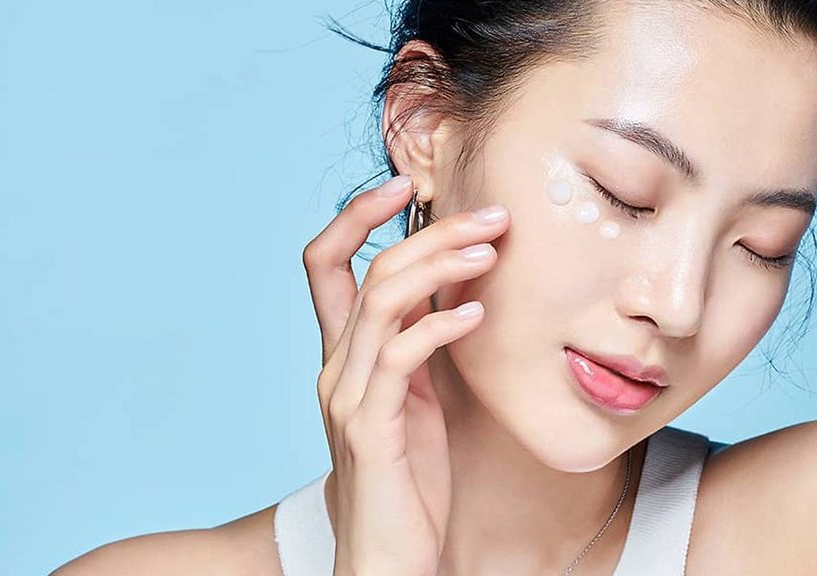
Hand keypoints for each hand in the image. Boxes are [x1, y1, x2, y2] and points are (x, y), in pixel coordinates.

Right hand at [301, 175, 509, 575]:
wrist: (388, 557)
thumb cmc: (410, 478)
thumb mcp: (420, 397)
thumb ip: (425, 341)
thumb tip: (461, 280)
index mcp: (344, 354)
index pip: (324, 263)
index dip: (353, 215)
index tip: (404, 182)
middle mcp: (335, 366)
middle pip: (369, 269)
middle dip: (430, 231)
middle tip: (492, 215)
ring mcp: (348, 396)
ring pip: (382, 301)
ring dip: (440, 266)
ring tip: (492, 250)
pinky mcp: (370, 429)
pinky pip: (400, 358)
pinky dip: (439, 326)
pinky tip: (478, 314)